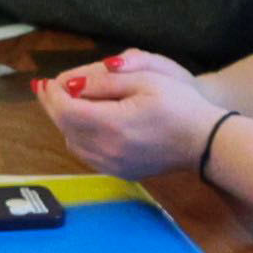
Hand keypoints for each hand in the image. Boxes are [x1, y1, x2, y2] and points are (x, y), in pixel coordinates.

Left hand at [35, 50, 218, 175]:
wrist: (205, 140)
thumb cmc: (180, 104)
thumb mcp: (146, 79)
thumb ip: (105, 81)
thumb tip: (71, 83)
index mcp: (113, 125)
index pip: (66, 110)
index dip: (53, 94)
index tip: (48, 80)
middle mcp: (108, 150)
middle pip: (65, 127)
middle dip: (54, 106)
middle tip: (47, 88)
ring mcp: (113, 165)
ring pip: (73, 143)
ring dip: (65, 123)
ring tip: (65, 102)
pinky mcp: (120, 172)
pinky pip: (87, 155)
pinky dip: (78, 138)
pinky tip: (84, 123)